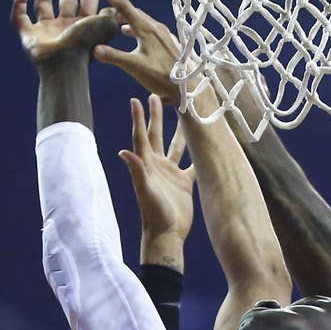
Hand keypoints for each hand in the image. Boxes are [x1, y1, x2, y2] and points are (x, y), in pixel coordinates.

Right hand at [12, 0, 117, 65]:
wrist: (64, 64)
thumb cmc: (84, 45)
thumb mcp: (105, 26)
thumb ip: (111, 14)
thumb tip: (117, 6)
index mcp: (82, 29)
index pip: (86, 5)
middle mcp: (64, 30)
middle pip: (65, 4)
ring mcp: (45, 32)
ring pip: (42, 4)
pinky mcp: (28, 36)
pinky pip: (18, 16)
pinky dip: (19, 1)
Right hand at [93, 0, 181, 102]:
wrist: (188, 87)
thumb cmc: (161, 76)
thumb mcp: (134, 67)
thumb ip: (114, 56)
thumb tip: (94, 49)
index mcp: (146, 29)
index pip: (124, 7)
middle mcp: (156, 28)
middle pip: (133, 12)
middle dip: (118, 10)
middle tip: (105, 12)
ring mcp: (164, 35)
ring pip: (143, 21)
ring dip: (129, 20)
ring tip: (118, 26)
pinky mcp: (169, 43)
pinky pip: (151, 30)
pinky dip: (139, 29)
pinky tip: (137, 38)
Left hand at [120, 94, 194, 250]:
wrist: (167, 234)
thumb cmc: (154, 215)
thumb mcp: (145, 191)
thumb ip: (137, 171)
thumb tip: (124, 151)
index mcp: (147, 164)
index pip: (142, 136)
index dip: (139, 117)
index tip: (137, 98)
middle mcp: (158, 166)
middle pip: (157, 135)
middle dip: (156, 116)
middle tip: (157, 95)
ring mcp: (171, 173)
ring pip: (176, 147)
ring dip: (179, 131)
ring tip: (183, 113)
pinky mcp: (184, 183)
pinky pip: (193, 164)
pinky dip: (199, 154)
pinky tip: (206, 143)